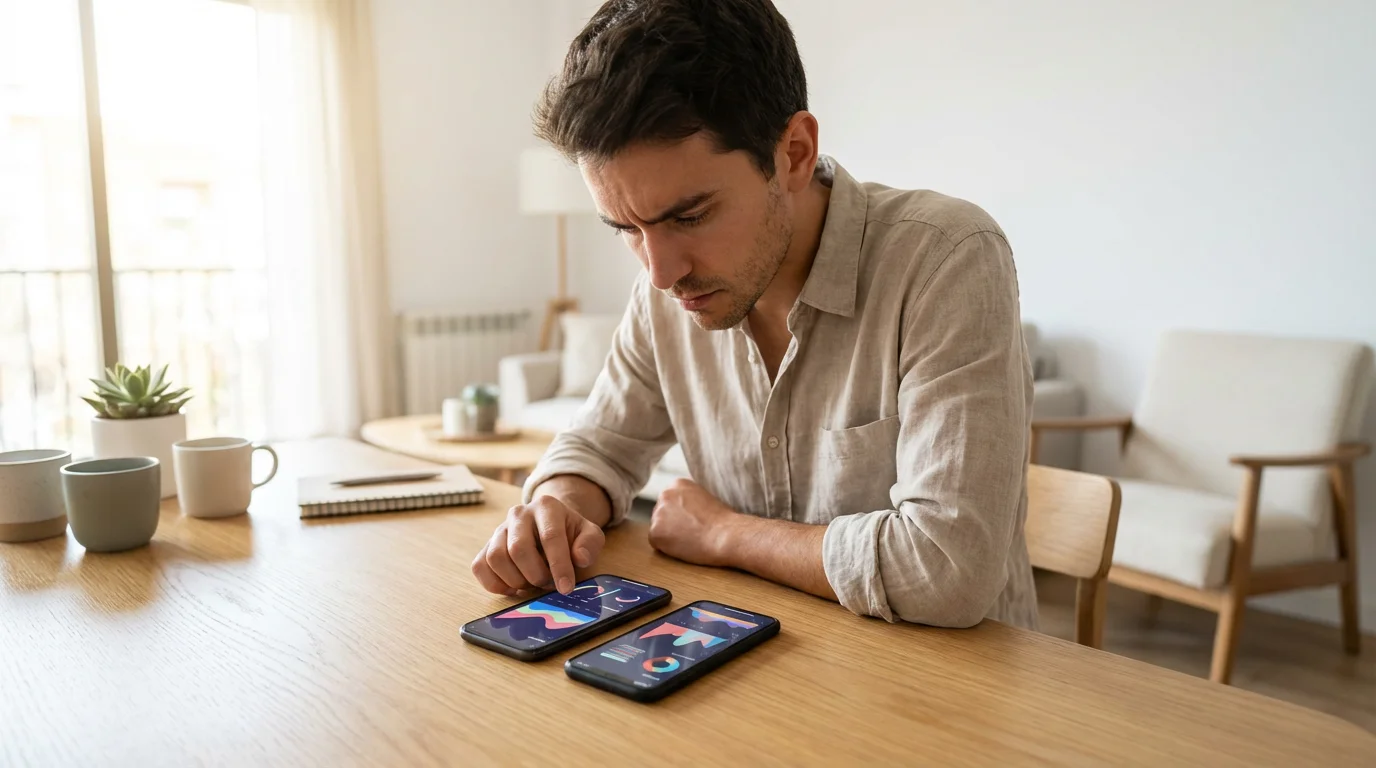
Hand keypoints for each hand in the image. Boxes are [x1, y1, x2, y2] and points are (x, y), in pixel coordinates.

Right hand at [471, 496, 604, 595]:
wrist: (549, 526)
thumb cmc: (570, 534)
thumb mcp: (589, 534)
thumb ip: (590, 543)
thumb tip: (580, 557)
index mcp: (546, 506)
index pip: (550, 537)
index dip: (558, 566)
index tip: (566, 588)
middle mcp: (519, 514)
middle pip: (518, 548)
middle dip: (536, 574)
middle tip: (548, 584)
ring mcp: (499, 529)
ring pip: (496, 558)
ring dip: (515, 580)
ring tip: (532, 584)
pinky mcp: (485, 546)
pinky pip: (480, 567)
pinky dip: (495, 584)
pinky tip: (514, 587)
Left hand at [648, 479, 739, 566]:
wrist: (725, 535)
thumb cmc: (723, 521)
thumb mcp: (704, 499)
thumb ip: (688, 501)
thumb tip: (681, 513)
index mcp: (678, 484)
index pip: (670, 502)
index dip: (681, 516)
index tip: (693, 522)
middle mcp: (665, 495)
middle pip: (662, 514)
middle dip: (672, 524)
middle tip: (691, 533)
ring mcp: (658, 513)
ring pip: (659, 528)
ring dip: (670, 536)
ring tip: (690, 540)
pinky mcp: (655, 532)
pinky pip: (657, 542)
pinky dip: (667, 548)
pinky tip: (684, 546)